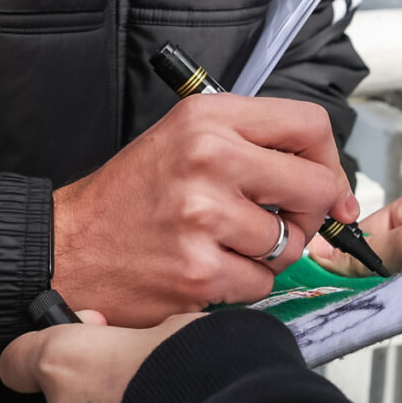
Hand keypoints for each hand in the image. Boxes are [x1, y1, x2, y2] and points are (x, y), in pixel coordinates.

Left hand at [0, 310, 199, 402]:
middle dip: (101, 378)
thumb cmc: (190, 364)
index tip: (87, 331)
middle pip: (66, 391)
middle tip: (143, 365)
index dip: (47, 343)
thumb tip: (152, 340)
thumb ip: (142, 334)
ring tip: (168, 398)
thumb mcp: (170, 323)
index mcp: (65, 362)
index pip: (17, 360)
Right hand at [51, 95, 357, 324]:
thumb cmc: (132, 195)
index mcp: (209, 118)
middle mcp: (210, 159)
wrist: (66, 247)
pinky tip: (209, 269)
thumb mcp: (186, 138)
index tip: (326, 187)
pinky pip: (261, 284)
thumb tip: (335, 189)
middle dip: (309, 215)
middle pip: (315, 188)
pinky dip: (243, 284)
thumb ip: (257, 147)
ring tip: (226, 245)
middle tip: (280, 223)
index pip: (310, 125)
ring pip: (291, 244)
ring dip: (269, 255)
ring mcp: (204, 217)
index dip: (329, 161)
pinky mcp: (199, 270)